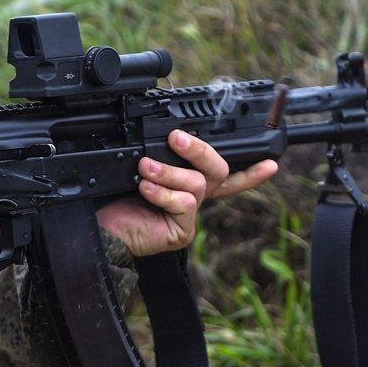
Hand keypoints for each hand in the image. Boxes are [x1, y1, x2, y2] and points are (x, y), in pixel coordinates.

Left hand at [96, 130, 277, 256]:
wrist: (96, 229)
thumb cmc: (111, 199)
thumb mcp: (139, 168)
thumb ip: (161, 154)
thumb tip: (171, 134)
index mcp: (185, 183)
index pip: (224, 175)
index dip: (250, 171)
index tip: (271, 162)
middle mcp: (191, 199)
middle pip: (218, 170)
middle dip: (200, 149)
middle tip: (177, 138)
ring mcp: (187, 217)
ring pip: (198, 183)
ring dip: (170, 172)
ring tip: (144, 168)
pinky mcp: (181, 232)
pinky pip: (185, 204)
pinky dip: (164, 193)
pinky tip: (145, 189)